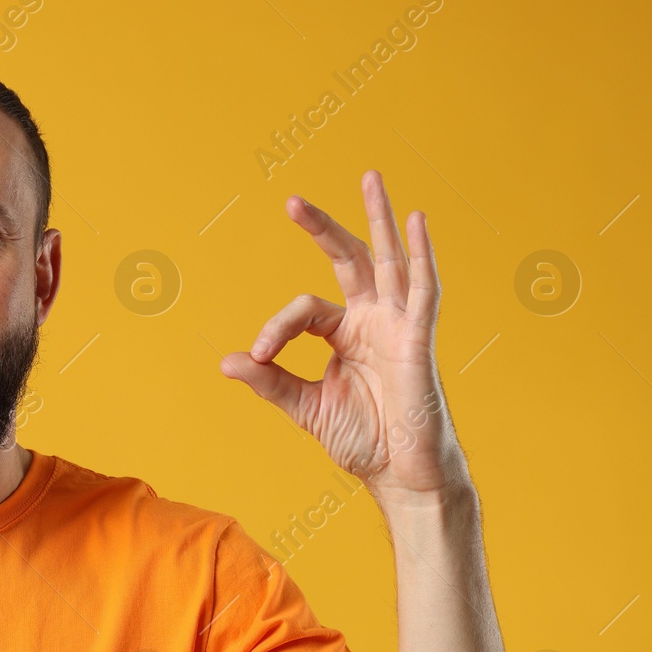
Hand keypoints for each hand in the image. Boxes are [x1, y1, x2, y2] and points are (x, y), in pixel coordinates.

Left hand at [220, 170, 470, 505]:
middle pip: (349, 259)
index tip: (258, 356)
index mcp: (346, 333)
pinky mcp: (419, 339)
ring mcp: (399, 325)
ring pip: (388, 260)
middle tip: (291, 199)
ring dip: (378, 219)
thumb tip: (228, 361)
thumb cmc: (362, 439)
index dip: (276, 328)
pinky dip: (421, 254)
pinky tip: (416, 220)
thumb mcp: (306, 406)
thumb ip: (271, 381)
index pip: (304, 310)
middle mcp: (373, 320)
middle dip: (322, 228)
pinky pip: (424, 288)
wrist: (400, 474)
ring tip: (370, 177)